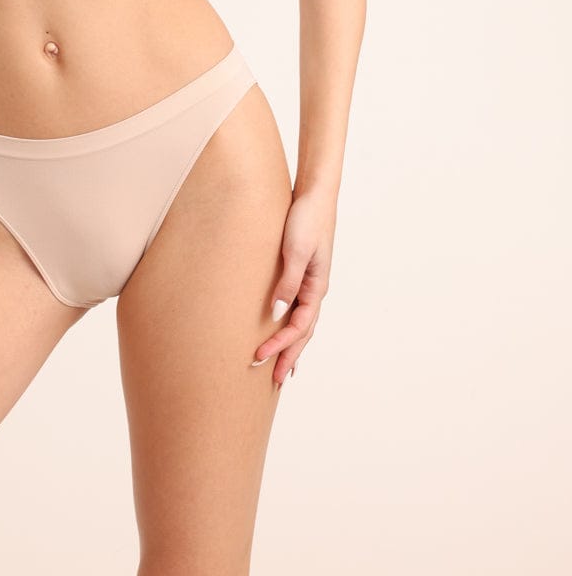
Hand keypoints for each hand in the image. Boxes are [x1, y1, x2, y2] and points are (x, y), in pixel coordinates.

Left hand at [252, 187, 334, 387]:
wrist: (315, 194)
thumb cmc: (306, 220)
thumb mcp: (295, 251)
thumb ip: (288, 282)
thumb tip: (277, 313)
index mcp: (317, 287)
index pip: (298, 327)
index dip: (280, 345)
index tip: (259, 357)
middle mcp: (316, 289)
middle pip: (304, 332)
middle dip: (288, 356)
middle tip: (272, 381)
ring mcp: (311, 283)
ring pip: (303, 323)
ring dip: (292, 346)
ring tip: (282, 369)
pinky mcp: (303, 273)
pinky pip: (298, 308)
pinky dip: (292, 327)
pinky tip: (283, 331)